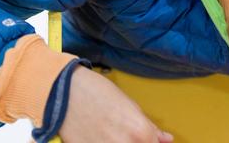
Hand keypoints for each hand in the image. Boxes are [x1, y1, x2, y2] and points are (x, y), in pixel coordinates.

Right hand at [58, 66, 173, 142]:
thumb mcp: (129, 104)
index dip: (152, 142)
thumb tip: (166, 139)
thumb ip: (149, 126)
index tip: (148, 139)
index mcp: (140, 131)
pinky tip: (99, 137)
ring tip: (110, 134)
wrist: (63, 92)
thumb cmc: (96, 92)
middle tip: (125, 134)